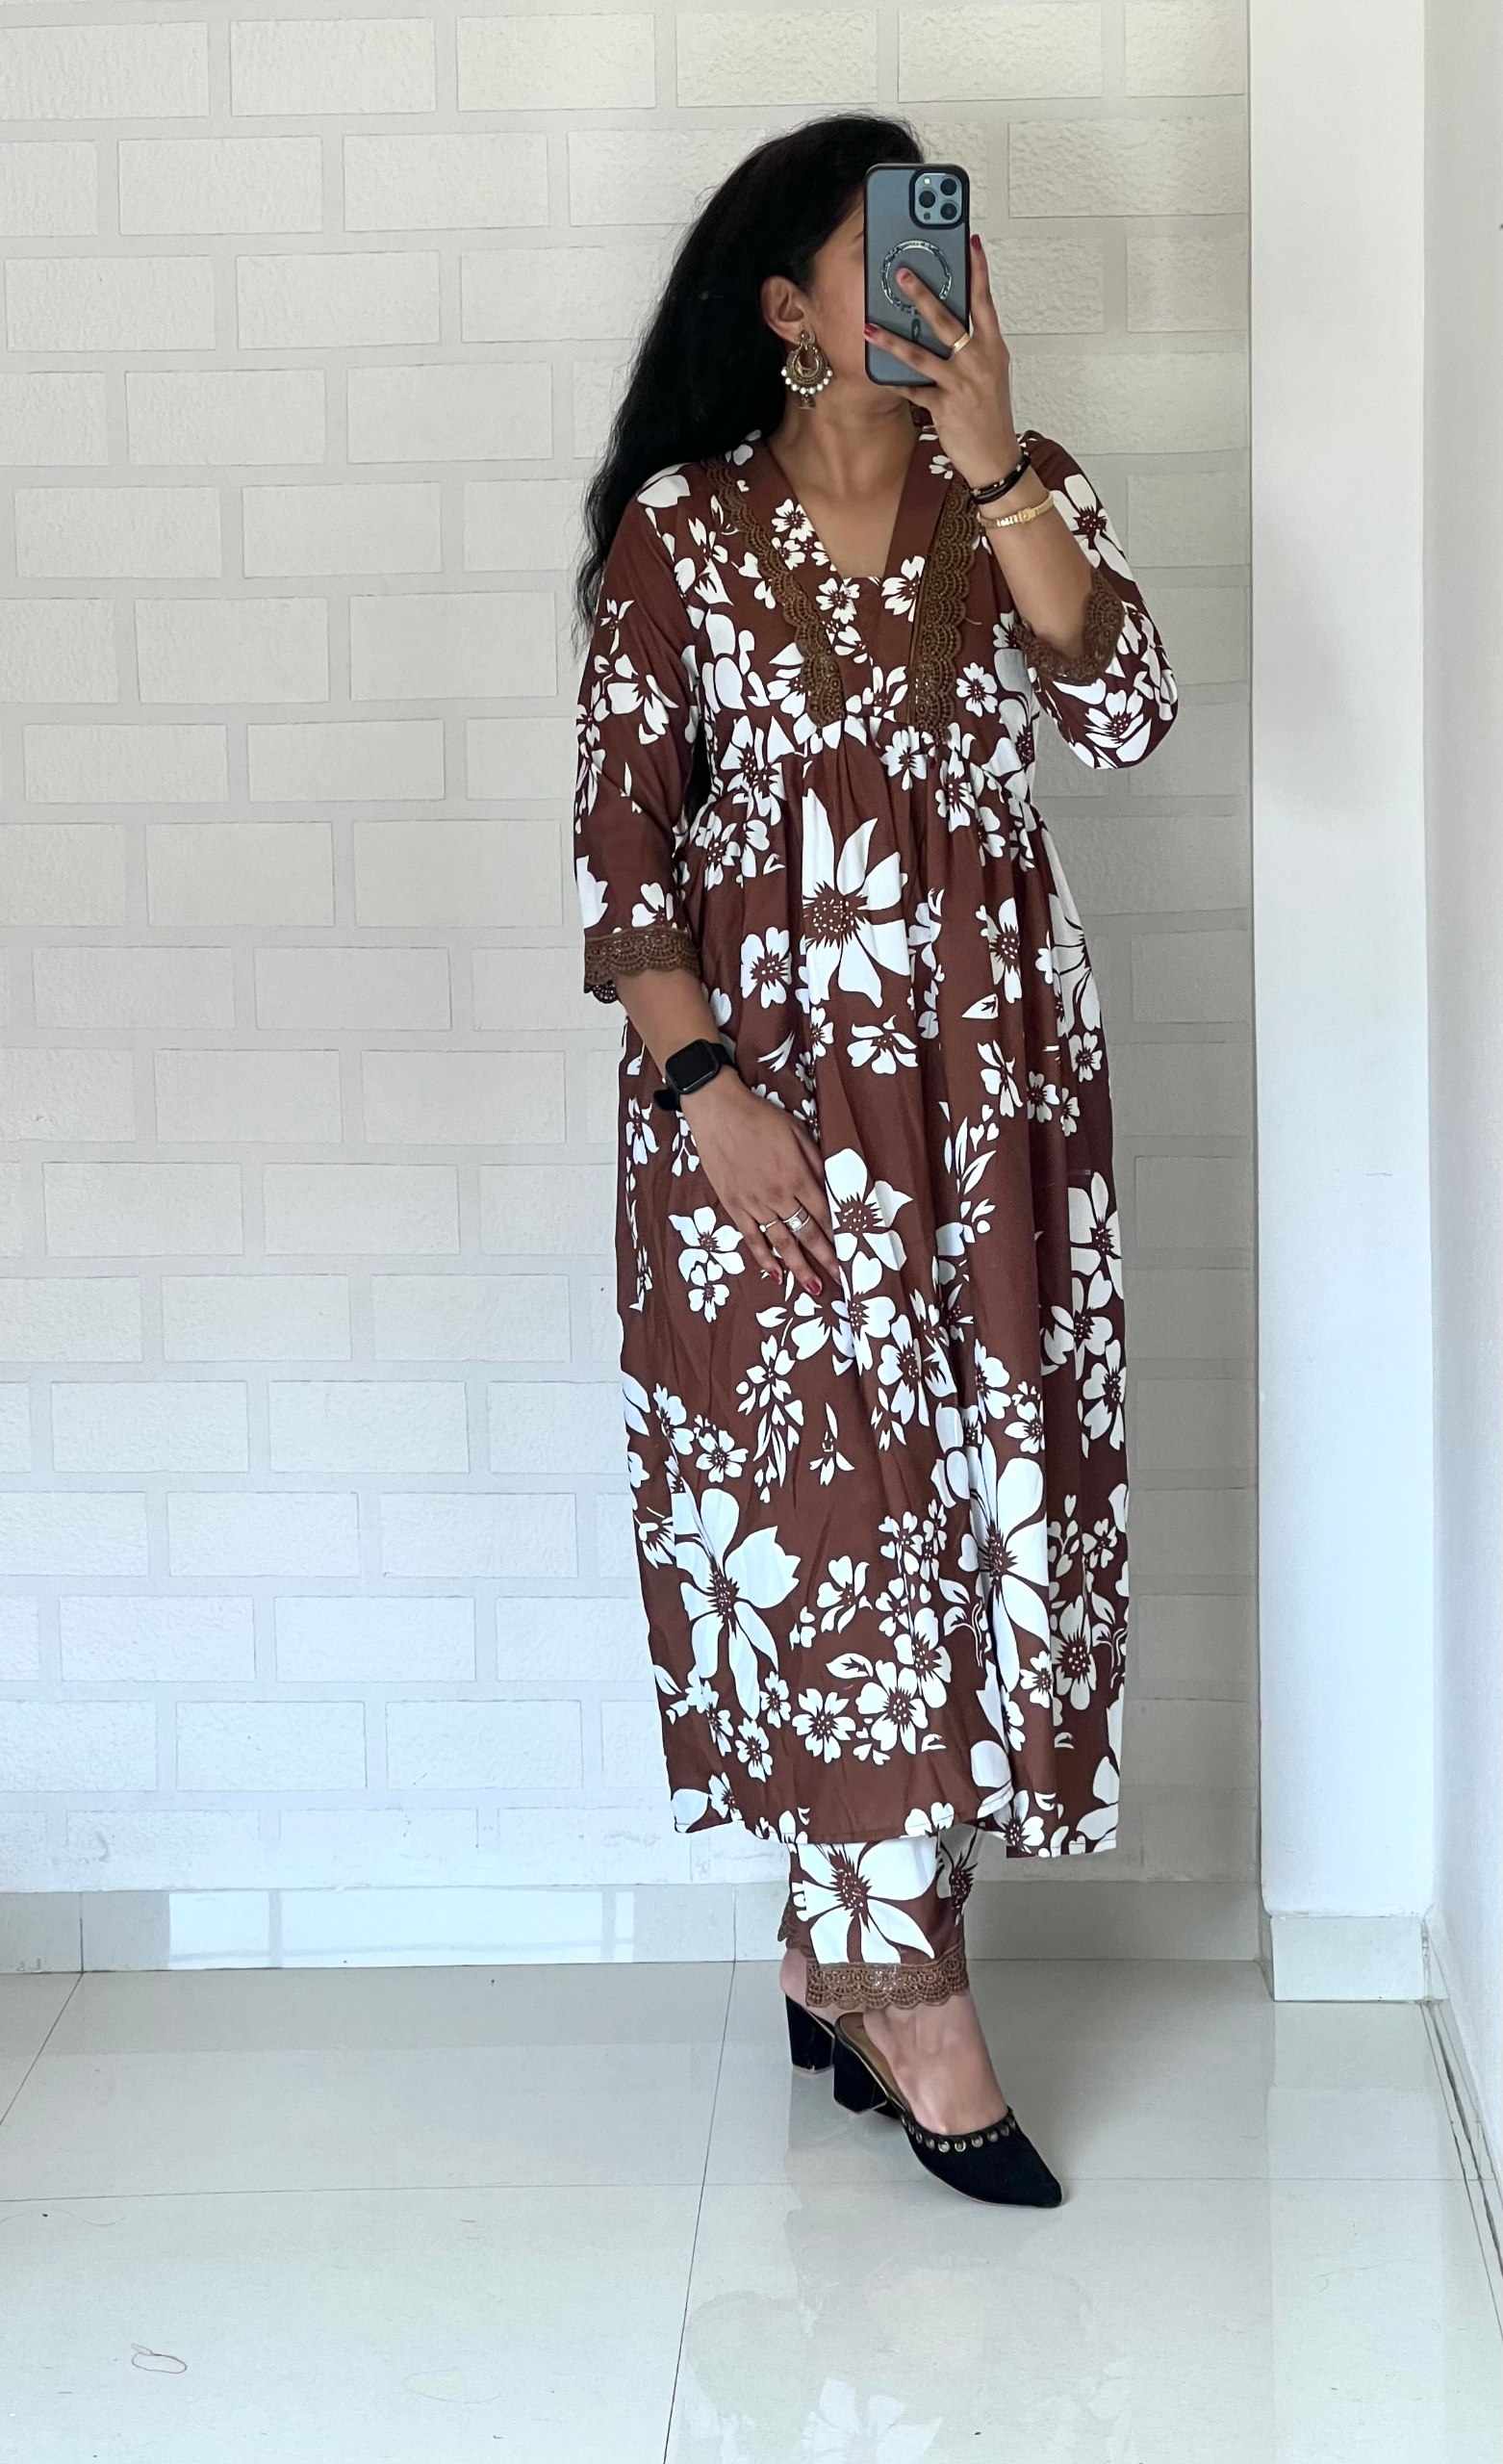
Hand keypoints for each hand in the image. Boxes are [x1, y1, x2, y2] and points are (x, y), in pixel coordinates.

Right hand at [681, 1075, 838, 1297]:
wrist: (718, 1112)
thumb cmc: (760, 1117)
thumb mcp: (798, 1132)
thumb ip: (815, 1162)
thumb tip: (830, 1186)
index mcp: (798, 1176)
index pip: (824, 1214)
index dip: (838, 1236)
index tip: (850, 1254)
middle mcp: (779, 1195)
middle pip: (807, 1234)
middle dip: (825, 1260)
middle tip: (839, 1282)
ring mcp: (754, 1203)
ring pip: (781, 1242)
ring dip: (798, 1267)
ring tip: (813, 1288)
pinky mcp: (734, 1205)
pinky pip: (751, 1237)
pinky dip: (763, 1258)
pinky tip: (774, 1274)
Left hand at [864, 233, 1022, 495]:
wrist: (996, 457)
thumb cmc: (990, 413)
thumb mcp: (989, 372)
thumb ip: (972, 345)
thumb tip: (947, 320)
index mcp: (992, 347)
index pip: (985, 301)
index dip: (978, 271)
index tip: (971, 242)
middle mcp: (978, 361)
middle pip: (948, 321)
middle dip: (923, 295)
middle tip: (902, 273)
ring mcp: (961, 384)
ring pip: (923, 355)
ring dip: (894, 340)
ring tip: (871, 326)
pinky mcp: (945, 408)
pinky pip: (913, 390)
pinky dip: (894, 382)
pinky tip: (876, 372)